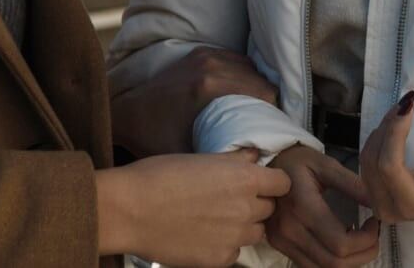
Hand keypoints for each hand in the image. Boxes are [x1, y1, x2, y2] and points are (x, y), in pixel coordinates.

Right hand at [97, 149, 291, 265]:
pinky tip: (201, 235)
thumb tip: (255, 156)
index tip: (258, 183)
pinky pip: (234, 252)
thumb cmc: (160, 175)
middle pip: (269, 209)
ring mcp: (235, 238)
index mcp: (245, 179)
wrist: (130, 210)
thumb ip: (235, 160)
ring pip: (254, 233)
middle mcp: (247, 210)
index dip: (271, 182)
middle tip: (228, 199)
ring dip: (242, 226)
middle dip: (255, 204)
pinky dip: (223, 245)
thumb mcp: (201, 157)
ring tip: (214, 218)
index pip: (283, 183)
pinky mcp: (220, 259)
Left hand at [110, 46, 278, 157]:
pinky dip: (244, 76)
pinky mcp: (201, 52)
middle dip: (268, 103)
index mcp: (209, 87)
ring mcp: (206, 55)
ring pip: (252, 69)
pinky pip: (237, 60)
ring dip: (258, 88)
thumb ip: (219, 161)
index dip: (274, 113)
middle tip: (266, 126)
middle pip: (261, 81)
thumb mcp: (187, 156)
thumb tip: (256, 166)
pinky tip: (241, 95)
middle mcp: (210, 65)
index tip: (272, 132)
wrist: (127, 111)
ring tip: (256, 112)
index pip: (264, 94)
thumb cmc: (154, 138)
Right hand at [265, 145, 380, 267]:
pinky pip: (311, 266)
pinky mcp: (279, 245)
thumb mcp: (325, 164)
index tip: (375, 222)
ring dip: (349, 262)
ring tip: (359, 240)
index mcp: (302, 207)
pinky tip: (340, 243)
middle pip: (335, 263)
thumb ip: (352, 185)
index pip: (341, 244)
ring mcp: (282, 241)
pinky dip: (332, 262)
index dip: (367, 240)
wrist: (265, 165)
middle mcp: (289, 231)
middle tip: (373, 234)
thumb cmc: (297, 161)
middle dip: (363, 254)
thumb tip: (379, 204)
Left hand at [358, 91, 413, 224]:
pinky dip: (375, 138)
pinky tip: (388, 124)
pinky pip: (364, 162)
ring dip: (382, 128)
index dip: (394, 133)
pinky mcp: (373, 193)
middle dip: (388, 125)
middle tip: (408, 101)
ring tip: (403, 109)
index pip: (390, 166)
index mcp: (412, 205)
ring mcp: (377, 203)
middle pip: (373, 160)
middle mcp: (389, 208)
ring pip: (366, 158)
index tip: (410, 106)